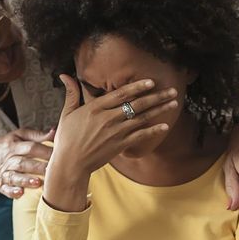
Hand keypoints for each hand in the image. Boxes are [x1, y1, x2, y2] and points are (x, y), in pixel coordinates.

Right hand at [0, 128, 54, 197]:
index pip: (31, 147)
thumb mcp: (18, 135)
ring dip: (25, 180)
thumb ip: (37, 135)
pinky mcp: (0, 184)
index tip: (59, 156)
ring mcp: (3, 172)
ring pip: (14, 176)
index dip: (45, 151)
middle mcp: (8, 158)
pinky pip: (5, 188)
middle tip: (52, 171)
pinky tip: (20, 193)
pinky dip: (12, 192)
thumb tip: (55, 131)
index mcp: (14, 145)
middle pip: (23, 162)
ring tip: (38, 183)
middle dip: (38, 167)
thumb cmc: (7, 145)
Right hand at [42, 75, 175, 210]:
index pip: (121, 94)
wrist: (70, 164)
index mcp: (95, 108)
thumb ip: (71, 93)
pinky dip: (153, 131)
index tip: (151, 82)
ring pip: (142, 118)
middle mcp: (108, 118)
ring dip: (160, 110)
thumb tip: (64, 75)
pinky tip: (165, 126)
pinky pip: (140, 136)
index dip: (137, 87)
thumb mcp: (67, 113)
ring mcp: (115, 132)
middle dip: (157, 96)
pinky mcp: (119, 145)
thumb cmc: (67, 139)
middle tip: (172, 90)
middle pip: (137, 104)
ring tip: (174, 104)